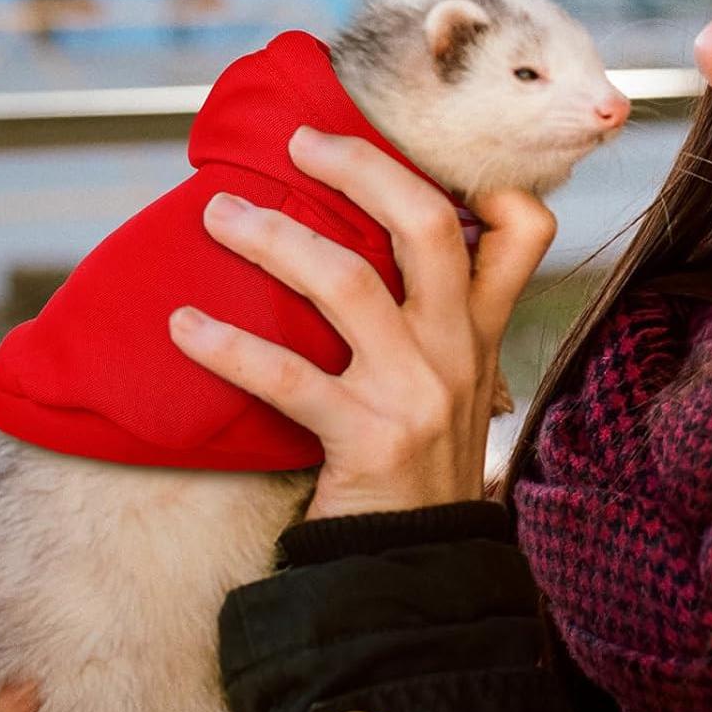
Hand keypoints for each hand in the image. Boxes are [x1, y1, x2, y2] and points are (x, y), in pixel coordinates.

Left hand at [169, 128, 555, 519]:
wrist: (417, 567)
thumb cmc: (421, 457)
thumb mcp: (456, 380)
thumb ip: (437, 313)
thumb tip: (372, 233)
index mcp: (481, 326)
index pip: (525, 232)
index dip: (492, 183)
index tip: (426, 151)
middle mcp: (457, 347)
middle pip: (426, 225)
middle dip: (360, 169)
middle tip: (301, 144)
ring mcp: (415, 391)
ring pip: (346, 283)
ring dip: (274, 239)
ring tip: (220, 216)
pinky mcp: (366, 439)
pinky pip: (287, 378)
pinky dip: (227, 345)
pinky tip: (185, 325)